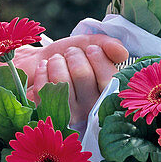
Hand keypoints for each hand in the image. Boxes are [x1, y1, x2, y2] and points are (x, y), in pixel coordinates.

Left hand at [14, 34, 129, 126]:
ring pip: (61, 80)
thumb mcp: (92, 45)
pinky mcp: (47, 113)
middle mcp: (91, 110)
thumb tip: (122, 52)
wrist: (38, 63)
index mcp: (108, 96)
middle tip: (71, 53)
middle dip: (74, 55)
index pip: (109, 79)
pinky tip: (45, 68)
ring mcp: (68, 115)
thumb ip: (110, 46)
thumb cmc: (70, 58)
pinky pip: (44, 87)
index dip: (98, 58)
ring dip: (56, 61)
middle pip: (82, 74)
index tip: (91, 49)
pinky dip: (42, 70)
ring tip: (57, 60)